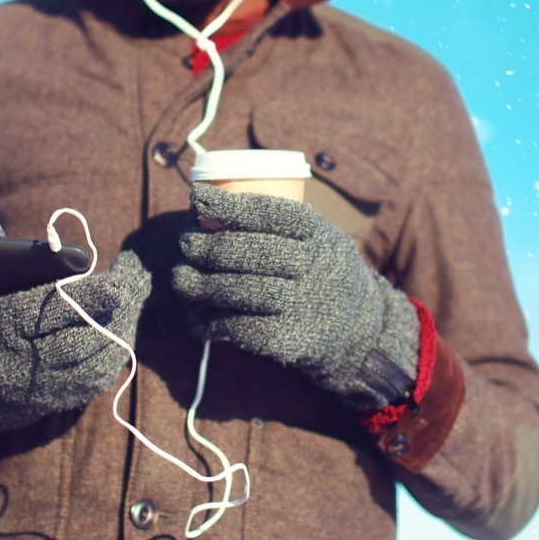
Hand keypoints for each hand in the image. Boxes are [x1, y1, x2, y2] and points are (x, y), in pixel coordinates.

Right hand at [0, 216, 150, 451]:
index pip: (45, 314)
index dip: (83, 300)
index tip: (115, 285)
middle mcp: (19, 364)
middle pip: (75, 341)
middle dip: (110, 313)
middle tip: (134, 282)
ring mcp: (38, 389)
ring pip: (90, 364)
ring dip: (118, 331)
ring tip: (134, 298)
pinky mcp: (54, 402)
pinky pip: (92, 382)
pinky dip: (113, 354)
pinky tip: (123, 327)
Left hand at [172, 183, 419, 409]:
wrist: (358, 331)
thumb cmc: (318, 273)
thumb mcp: (317, 240)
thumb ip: (277, 224)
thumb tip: (203, 204)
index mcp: (321, 236)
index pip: (274, 215)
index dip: (231, 206)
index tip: (197, 199)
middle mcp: (316, 268)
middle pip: (250, 252)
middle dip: (207, 246)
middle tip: (184, 243)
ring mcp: (305, 306)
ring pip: (239, 290)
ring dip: (200, 285)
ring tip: (180, 279)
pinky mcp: (291, 340)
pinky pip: (240, 328)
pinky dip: (211, 323)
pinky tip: (197, 317)